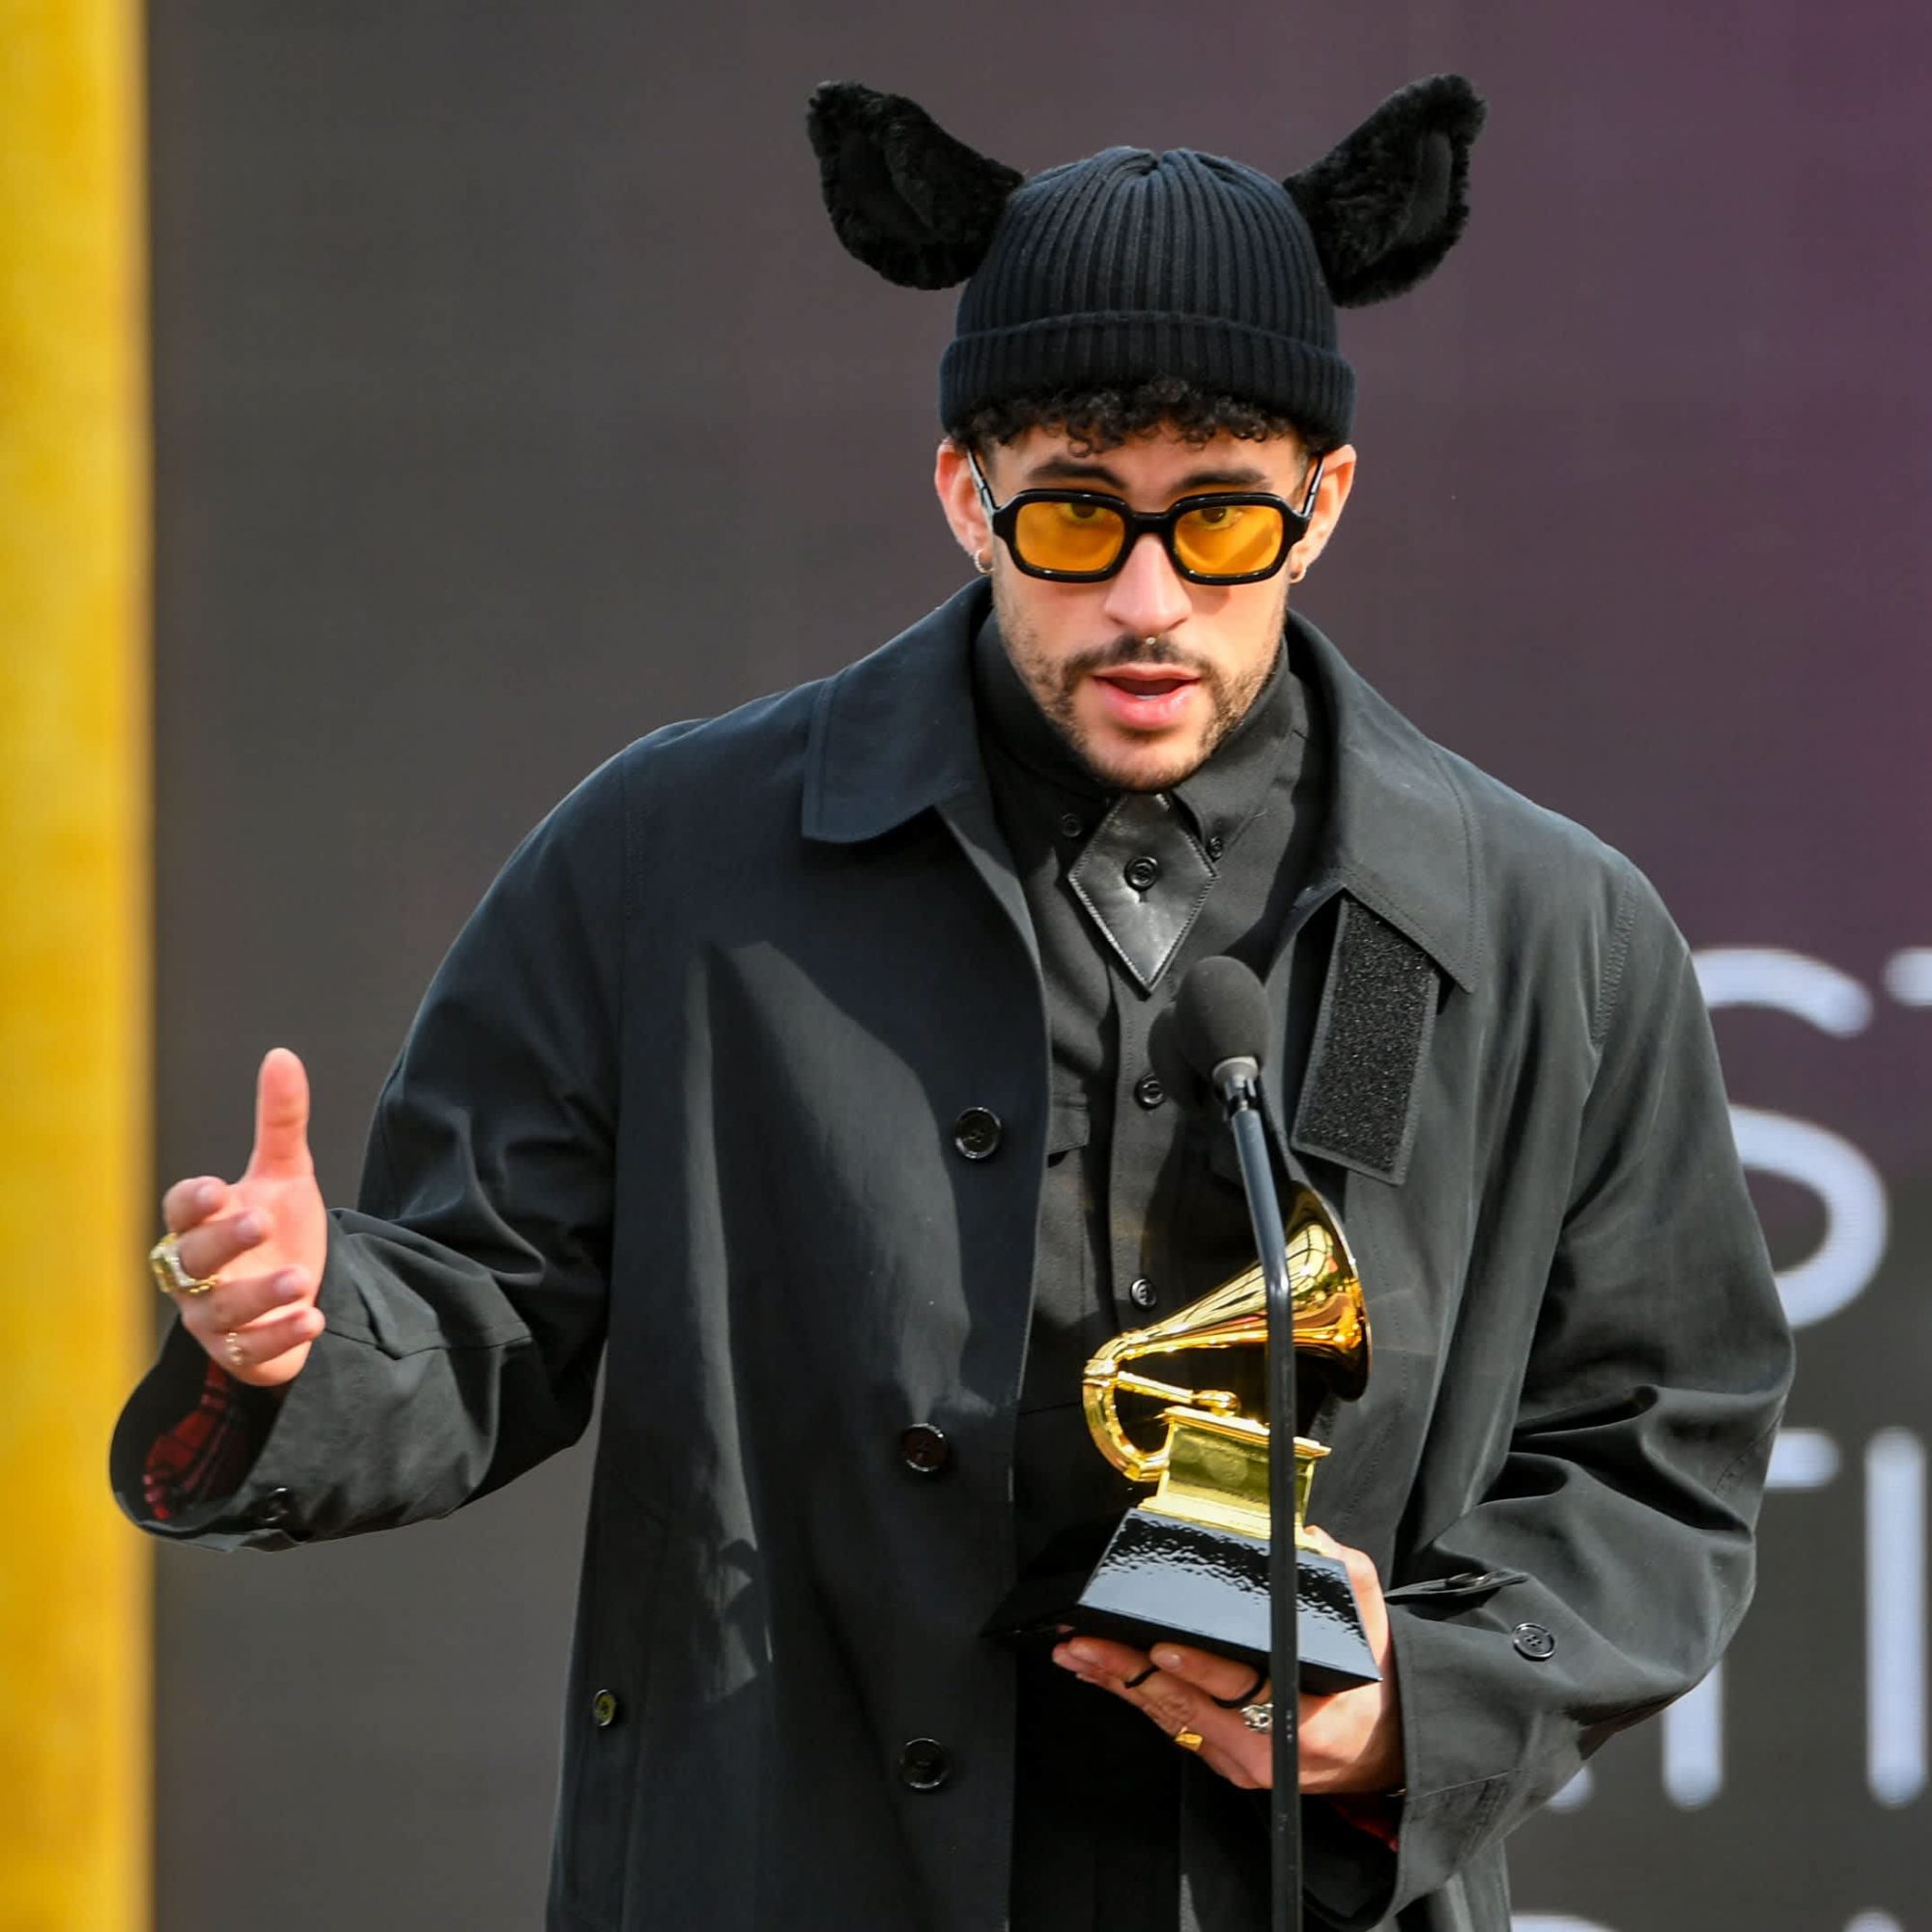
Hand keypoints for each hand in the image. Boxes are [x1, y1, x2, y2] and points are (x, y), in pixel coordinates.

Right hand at [156, 1048, 328, 1387]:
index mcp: (202, 1224)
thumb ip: (281, 1121)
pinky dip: (279, 1338)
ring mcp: (214, 1317)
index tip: (218, 1187)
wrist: (296, 1295)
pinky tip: (313, 1320)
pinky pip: (251, 1353)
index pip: (181, 1210)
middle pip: (194, 1259)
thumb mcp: (286, 1175)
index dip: (193, 1201)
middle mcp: (197, 1273)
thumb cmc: (276, 1229)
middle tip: (259, 1221)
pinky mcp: (242, 1354)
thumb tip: (282, 1054)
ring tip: (300, 1278)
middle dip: (224, 1241)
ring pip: (223, 1311)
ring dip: (259, 1294)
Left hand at [1050, 1528, 1402, 1793]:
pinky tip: (1101, 1676)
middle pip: (1187, 1705)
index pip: (1243, 1687)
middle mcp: (1266, 1745)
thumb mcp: (1370, 1624)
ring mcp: (1241, 1759)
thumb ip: (1345, 1574)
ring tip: (1077, 1654)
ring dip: (1118, 1684)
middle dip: (1128, 1672)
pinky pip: (1173, 1726)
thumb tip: (1308, 1537)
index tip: (1162, 1647)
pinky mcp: (1224, 1762)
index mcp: (1303, 1713)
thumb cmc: (1368, 1684)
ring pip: (1170, 1718)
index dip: (1198, 1669)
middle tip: (1086, 1642)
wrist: (1382, 1750)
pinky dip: (1134, 1698)